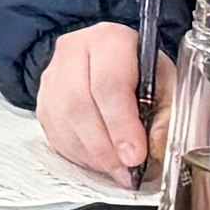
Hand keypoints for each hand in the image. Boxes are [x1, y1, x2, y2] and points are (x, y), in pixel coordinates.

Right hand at [31, 22, 156, 184]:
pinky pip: (53, 132)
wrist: (112, 62)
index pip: (109, 84)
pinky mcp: (42, 98)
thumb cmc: (143, 73)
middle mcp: (74, 51)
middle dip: (104, 145)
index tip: (135, 156)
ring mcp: (52, 74)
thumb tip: (157, 147)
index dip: (121, 125)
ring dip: (90, 153)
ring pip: (63, 121)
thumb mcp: (167, 85)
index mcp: (110, 40)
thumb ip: (167, 114)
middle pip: (79, 103)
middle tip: (125, 170)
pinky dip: (77, 153)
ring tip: (115, 170)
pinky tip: (98, 161)